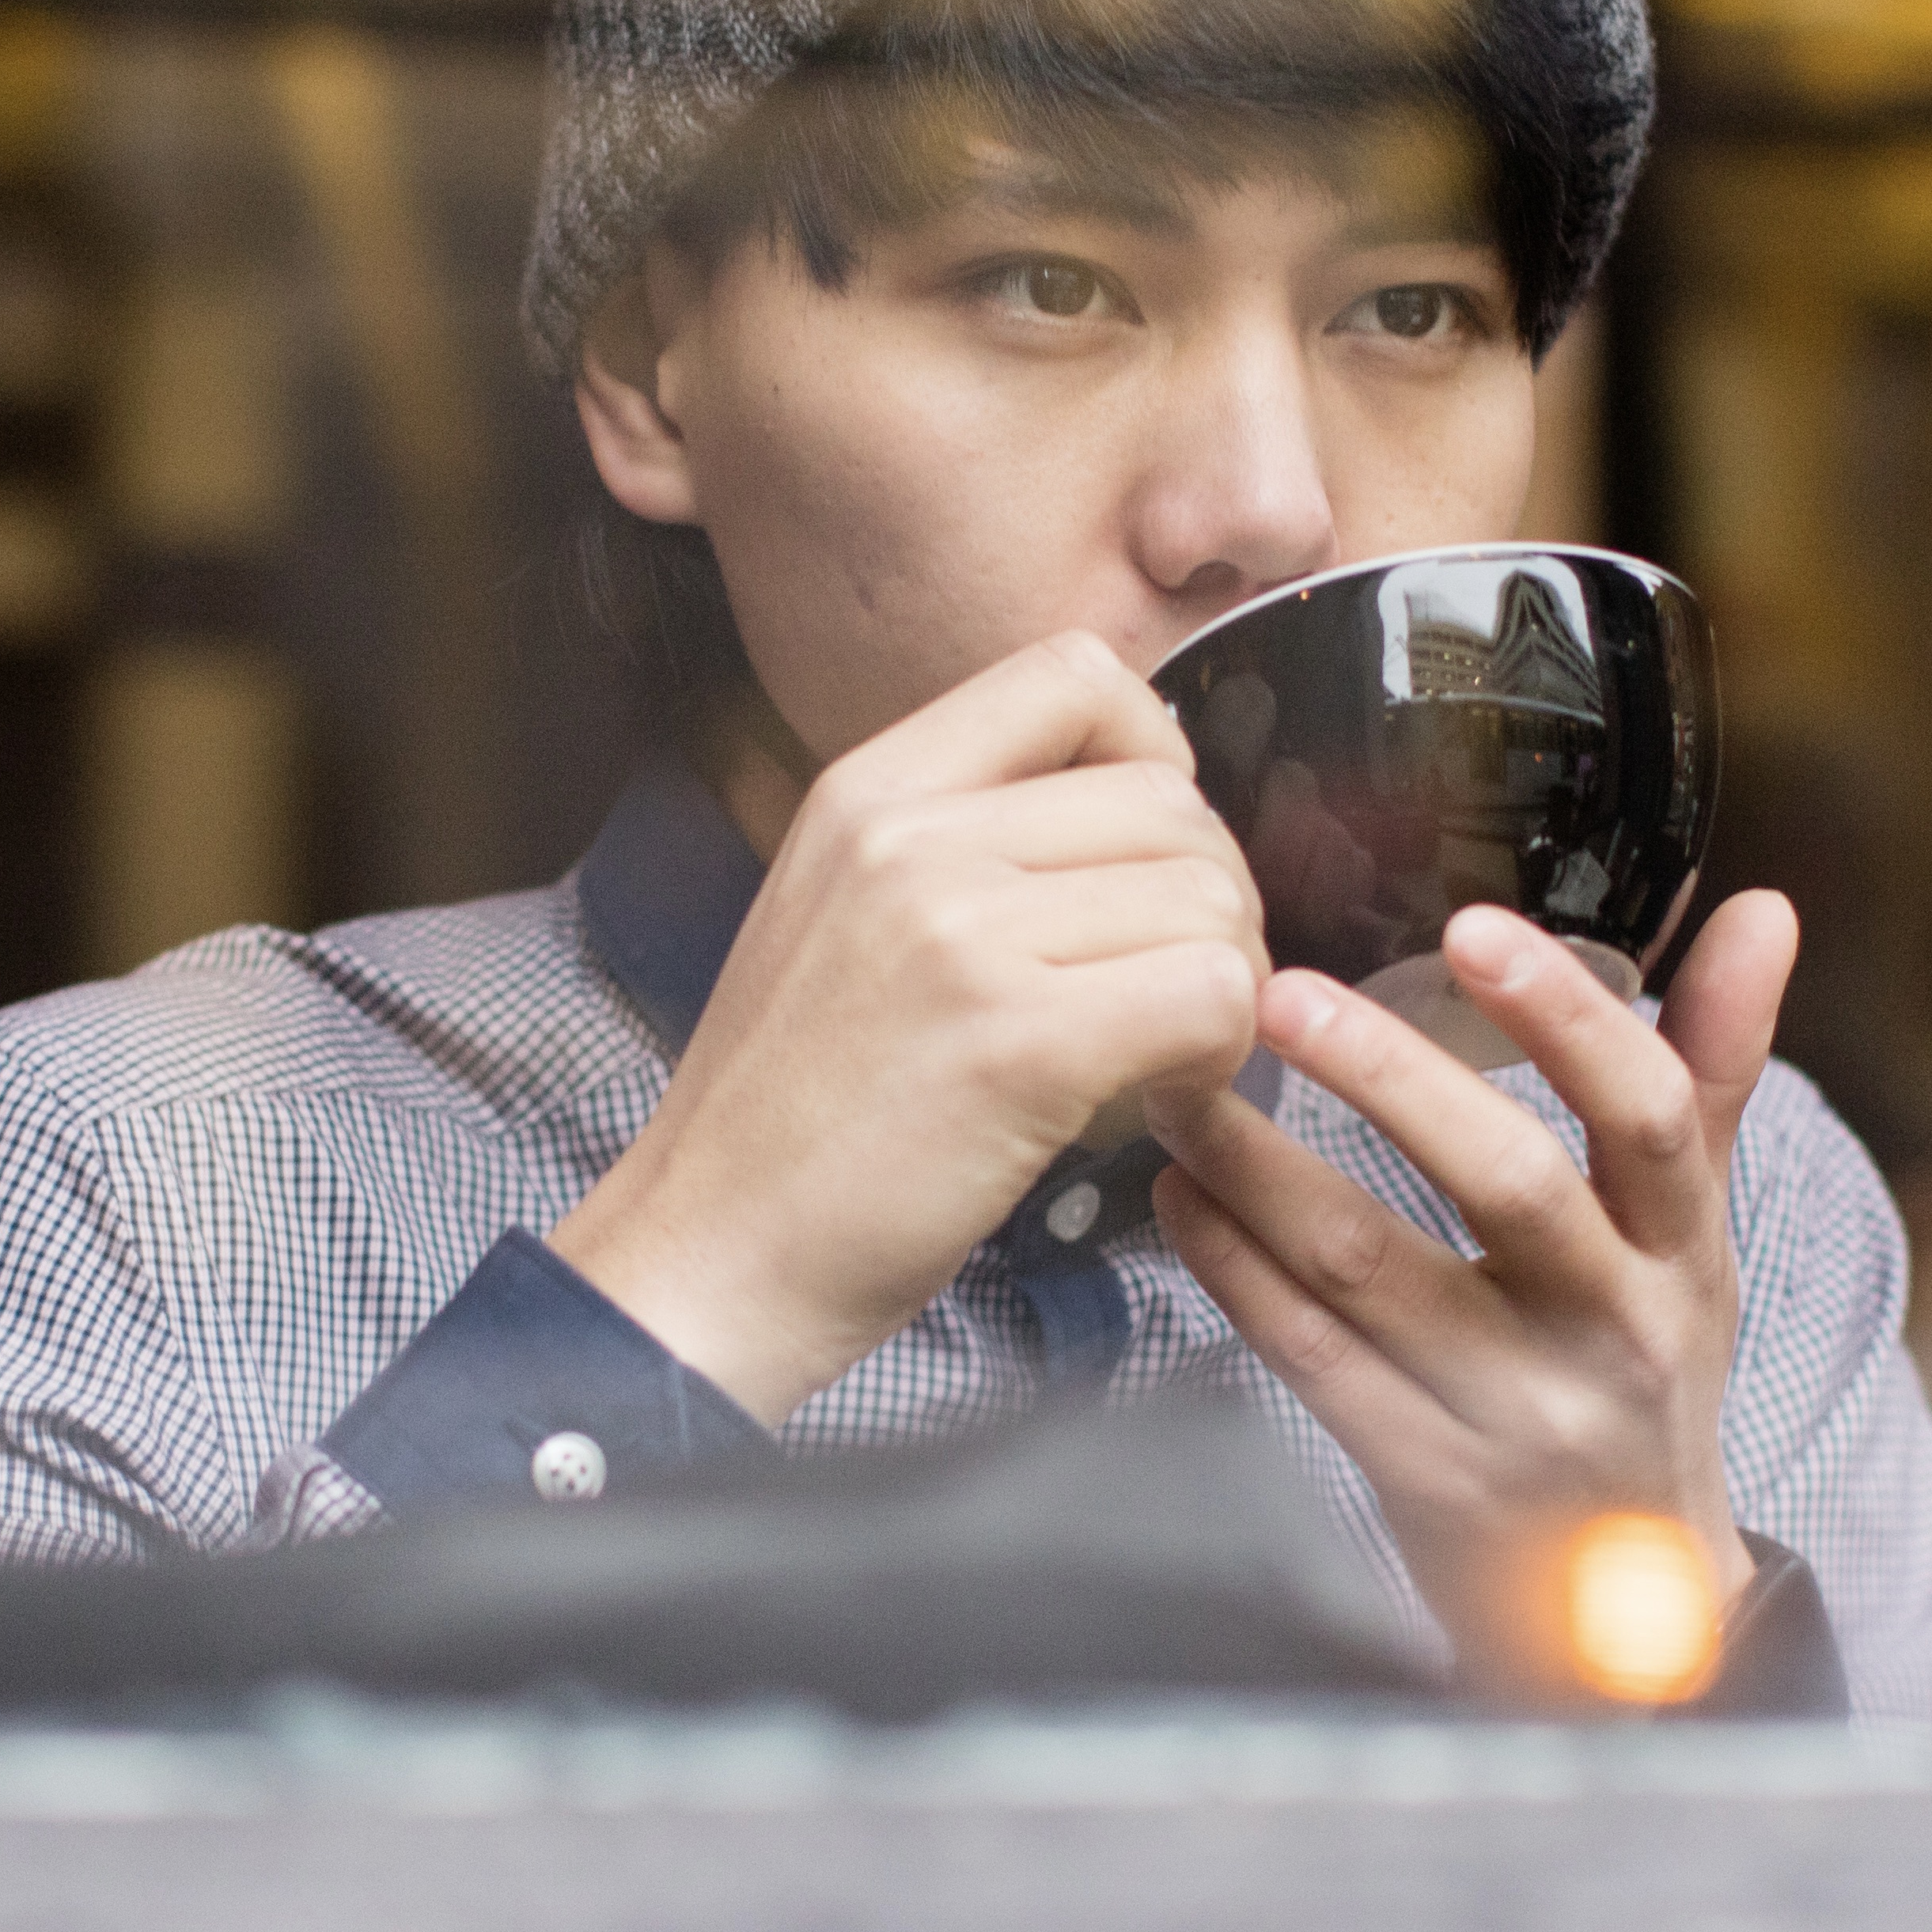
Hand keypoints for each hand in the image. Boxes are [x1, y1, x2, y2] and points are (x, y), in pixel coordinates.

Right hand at [555, 633, 1269, 1420]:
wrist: (710, 1257)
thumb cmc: (792, 1117)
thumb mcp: (838, 914)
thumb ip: (958, 842)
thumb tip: (1132, 806)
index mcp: (865, 788)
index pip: (1075, 674)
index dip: (1156, 753)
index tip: (1143, 858)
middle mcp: (912, 835)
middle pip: (1168, 799)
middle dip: (1207, 901)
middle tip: (1168, 999)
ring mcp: (963, 932)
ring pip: (1207, 895)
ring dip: (1221, 985)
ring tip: (1160, 1058)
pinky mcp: (1020, 1041)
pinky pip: (1210, 992)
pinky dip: (1220, 1052)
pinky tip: (1162, 1102)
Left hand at [1147, 889, 1798, 1703]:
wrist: (1621, 1615)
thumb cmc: (1641, 1375)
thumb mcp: (1692, 1234)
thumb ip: (1712, 1068)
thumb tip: (1763, 910)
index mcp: (1683, 1253)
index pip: (1647, 1116)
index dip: (1567, 1020)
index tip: (1475, 929)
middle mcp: (1612, 1329)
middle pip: (1508, 1182)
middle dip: (1387, 1078)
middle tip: (1278, 993)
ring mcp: (1516, 1412)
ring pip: (1370, 1268)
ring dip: (1259, 1166)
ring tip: (1180, 1081)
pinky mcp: (1423, 1478)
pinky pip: (1311, 1358)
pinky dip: (1232, 1270)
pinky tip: (1181, 1195)